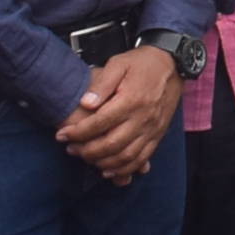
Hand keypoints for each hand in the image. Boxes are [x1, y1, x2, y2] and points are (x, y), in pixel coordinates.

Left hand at [60, 46, 181, 182]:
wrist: (173, 65)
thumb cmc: (143, 64)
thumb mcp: (119, 63)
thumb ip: (102, 82)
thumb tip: (86, 103)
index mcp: (131, 100)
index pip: (99, 123)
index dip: (77, 132)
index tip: (62, 135)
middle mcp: (143, 118)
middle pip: (111, 144)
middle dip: (86, 151)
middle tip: (70, 148)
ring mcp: (152, 129)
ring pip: (126, 156)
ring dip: (103, 163)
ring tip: (86, 159)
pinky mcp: (157, 135)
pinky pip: (142, 158)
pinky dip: (125, 169)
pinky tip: (110, 171)